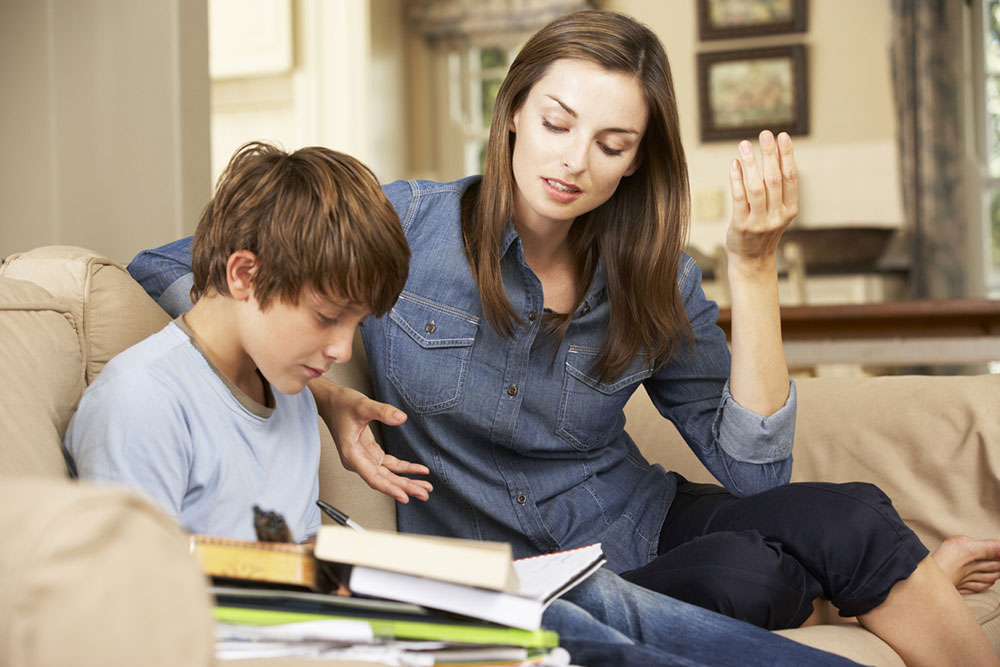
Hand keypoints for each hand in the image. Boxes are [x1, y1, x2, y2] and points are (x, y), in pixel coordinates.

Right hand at [310, 379, 432, 502]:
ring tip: (425, 488)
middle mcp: (358, 461)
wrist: (331, 402)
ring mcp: (365, 458)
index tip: (404, 496)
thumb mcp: (362, 405)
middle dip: (405, 487)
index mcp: (352, 455)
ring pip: (389, 475)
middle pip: (384, 480)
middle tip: (424, 493)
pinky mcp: (371, 453)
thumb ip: (382, 411)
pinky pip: (390, 465)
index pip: (373, 478)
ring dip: (407, 481)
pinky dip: (404, 468)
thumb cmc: (341, 405)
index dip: (389, 488)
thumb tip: (401, 417)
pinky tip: (418, 471)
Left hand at [725, 130, 797, 267]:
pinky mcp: (742, 225)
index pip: (790, 178)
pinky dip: (736, 179)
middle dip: (770, 155)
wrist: (752, 260)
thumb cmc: (763, 229)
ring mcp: (759, 222)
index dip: (787, 156)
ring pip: (756, 187)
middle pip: (774, 179)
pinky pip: (739, 198)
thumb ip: (778, 189)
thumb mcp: (777, 212)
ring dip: (750, 163)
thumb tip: (774, 154)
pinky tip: (734, 164)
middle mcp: (777, 216)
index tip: (782, 136)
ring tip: (744, 145)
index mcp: (790, 210)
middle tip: (765, 134)